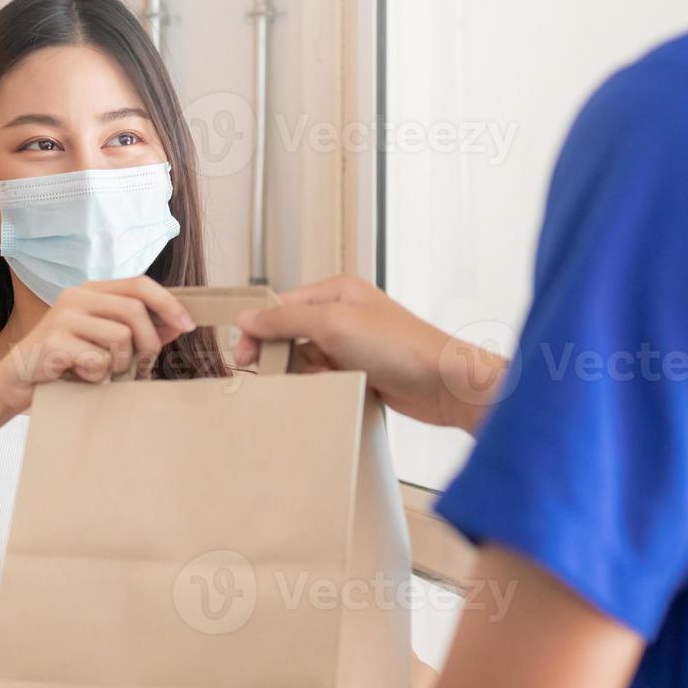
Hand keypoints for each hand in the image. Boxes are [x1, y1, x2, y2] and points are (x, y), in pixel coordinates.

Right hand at [0, 277, 196, 415]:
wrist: (19, 381)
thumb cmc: (68, 362)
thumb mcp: (106, 342)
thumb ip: (140, 330)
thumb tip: (180, 324)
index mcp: (92, 290)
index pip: (140, 284)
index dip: (168, 303)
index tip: (187, 325)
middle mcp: (77, 296)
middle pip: (135, 311)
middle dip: (149, 343)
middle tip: (143, 366)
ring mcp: (63, 317)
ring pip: (120, 337)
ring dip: (121, 363)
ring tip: (104, 371)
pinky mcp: (54, 342)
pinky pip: (98, 360)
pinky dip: (98, 376)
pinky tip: (81, 376)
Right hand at [234, 276, 506, 430]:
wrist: (444, 384)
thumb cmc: (401, 347)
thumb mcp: (334, 323)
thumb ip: (287, 319)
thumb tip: (247, 318)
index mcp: (337, 292)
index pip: (282, 305)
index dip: (259, 330)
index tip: (243, 355)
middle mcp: (343, 315)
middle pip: (290, 333)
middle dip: (278, 355)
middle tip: (263, 376)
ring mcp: (352, 345)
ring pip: (305, 360)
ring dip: (300, 375)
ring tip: (303, 385)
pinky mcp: (360, 373)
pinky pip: (324, 380)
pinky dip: (318, 388)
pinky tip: (322, 395)